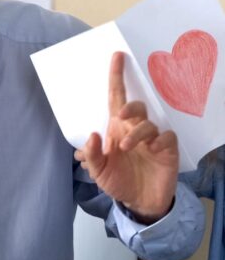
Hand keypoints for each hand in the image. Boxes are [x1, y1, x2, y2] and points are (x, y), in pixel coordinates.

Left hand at [74, 51, 177, 223]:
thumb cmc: (118, 181)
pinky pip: (167, 136)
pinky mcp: (166, 150)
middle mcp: (133, 129)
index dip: (116, 77)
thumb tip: (92, 136)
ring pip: (148, 123)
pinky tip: (152, 149)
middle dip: (129, 107)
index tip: (116, 56)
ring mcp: (151, 139)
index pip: (116, 97)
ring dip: (137, 132)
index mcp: (116, 128)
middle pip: (134, 106)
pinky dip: (159, 140)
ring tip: (125, 147)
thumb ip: (91, 155)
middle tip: (120, 116)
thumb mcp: (97, 171)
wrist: (139, 203)